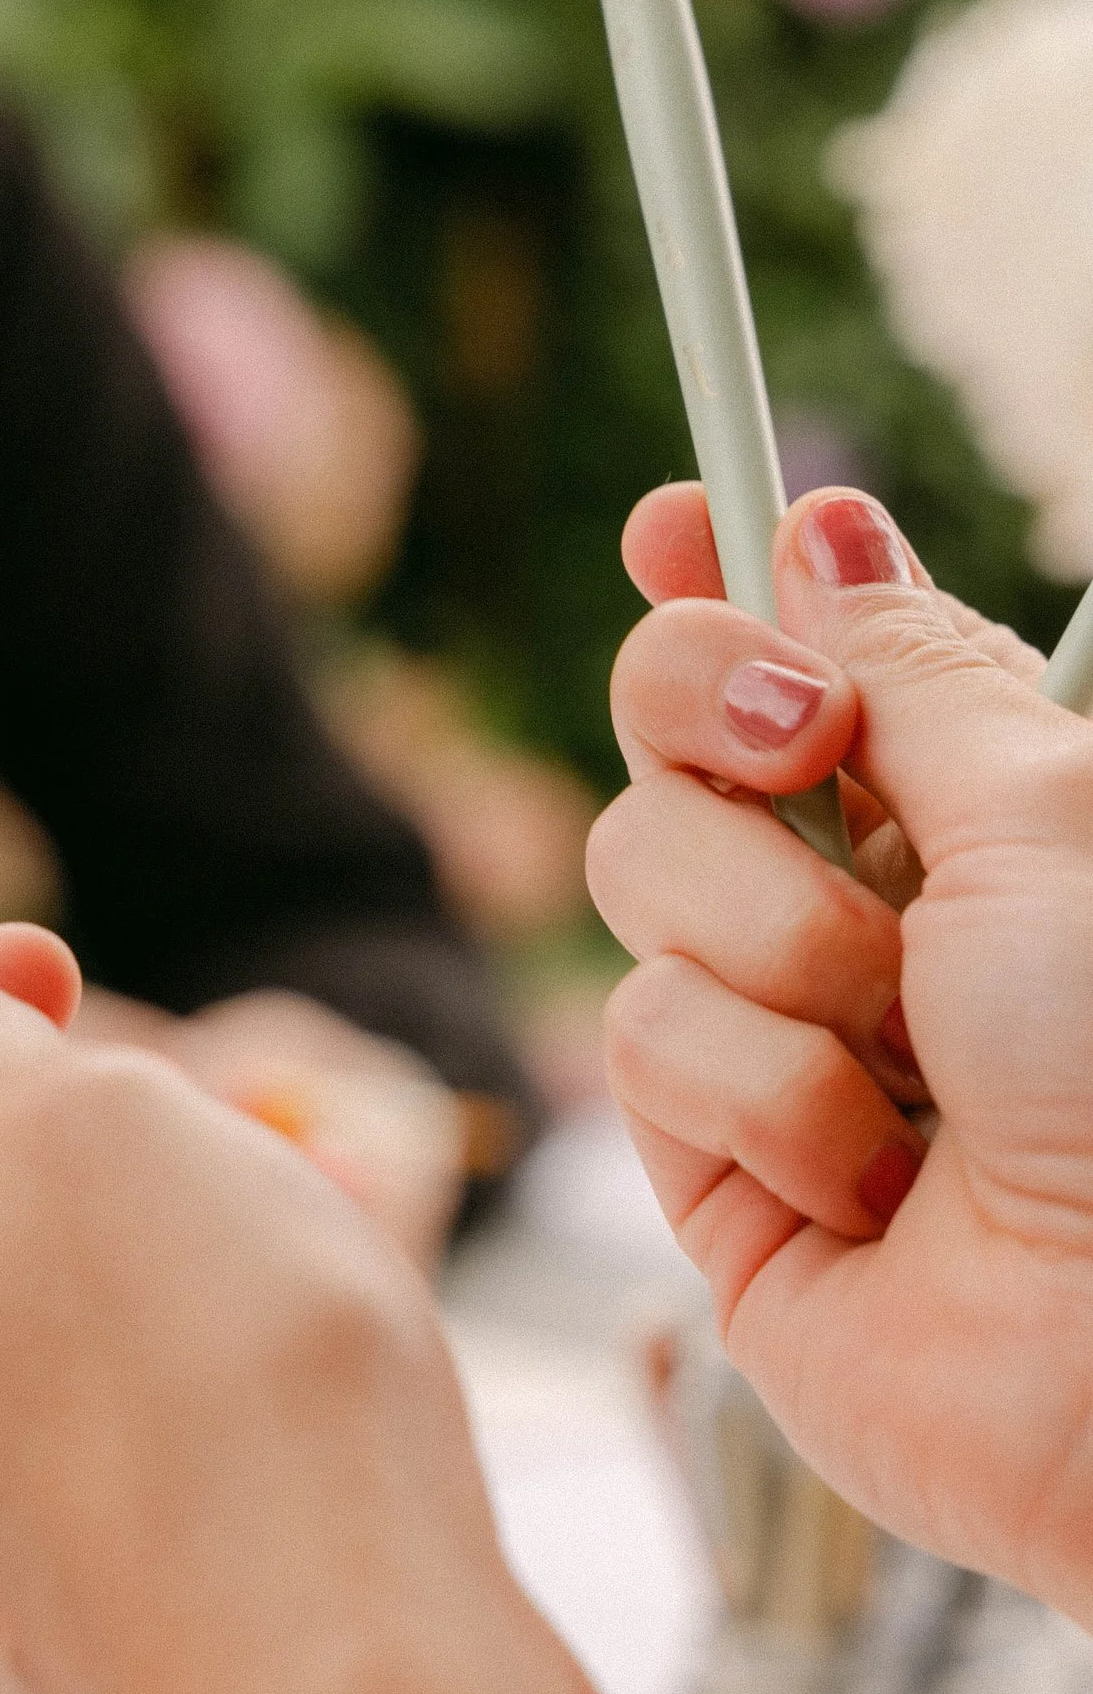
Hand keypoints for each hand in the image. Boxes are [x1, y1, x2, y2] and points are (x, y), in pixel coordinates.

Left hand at [0, 929, 654, 1693]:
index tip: (39, 980)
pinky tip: (336, 1443)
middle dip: (71, 1179)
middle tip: (216, 1151)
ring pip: (51, 1381)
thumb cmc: (218, 1391)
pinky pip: (141, 1503)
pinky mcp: (101, 1676)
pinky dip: (220, 1445)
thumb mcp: (91, 1126)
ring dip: (164, 1311)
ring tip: (309, 1300)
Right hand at [589, 481, 1092, 1612]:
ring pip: (641, 881)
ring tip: (905, 1060)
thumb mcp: (1051, 820)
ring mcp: (778, 1033)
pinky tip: (864, 1181)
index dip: (726, 584)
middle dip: (714, 724)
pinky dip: (762, 1098)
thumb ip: (906, 671)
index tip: (678, 512)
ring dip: (776, 951)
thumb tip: (824, 532)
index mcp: (975, 816)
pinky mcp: (710, 1164)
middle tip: (800, 758)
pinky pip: (642, 1044)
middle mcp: (869, 911)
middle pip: (676, 739)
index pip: (805, 664)